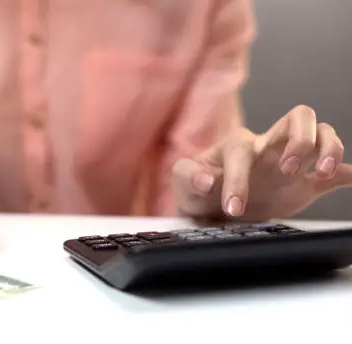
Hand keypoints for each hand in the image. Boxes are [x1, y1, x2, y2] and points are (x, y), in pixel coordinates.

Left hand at [171, 105, 351, 220]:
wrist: (213, 204)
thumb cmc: (198, 188)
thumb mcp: (182, 182)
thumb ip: (187, 176)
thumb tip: (204, 181)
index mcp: (237, 145)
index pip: (243, 153)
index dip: (238, 180)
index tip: (233, 208)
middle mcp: (268, 147)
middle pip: (299, 118)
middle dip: (299, 140)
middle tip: (287, 170)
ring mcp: (290, 162)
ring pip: (322, 136)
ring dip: (329, 149)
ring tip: (321, 173)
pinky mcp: (305, 184)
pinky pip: (337, 173)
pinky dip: (349, 173)